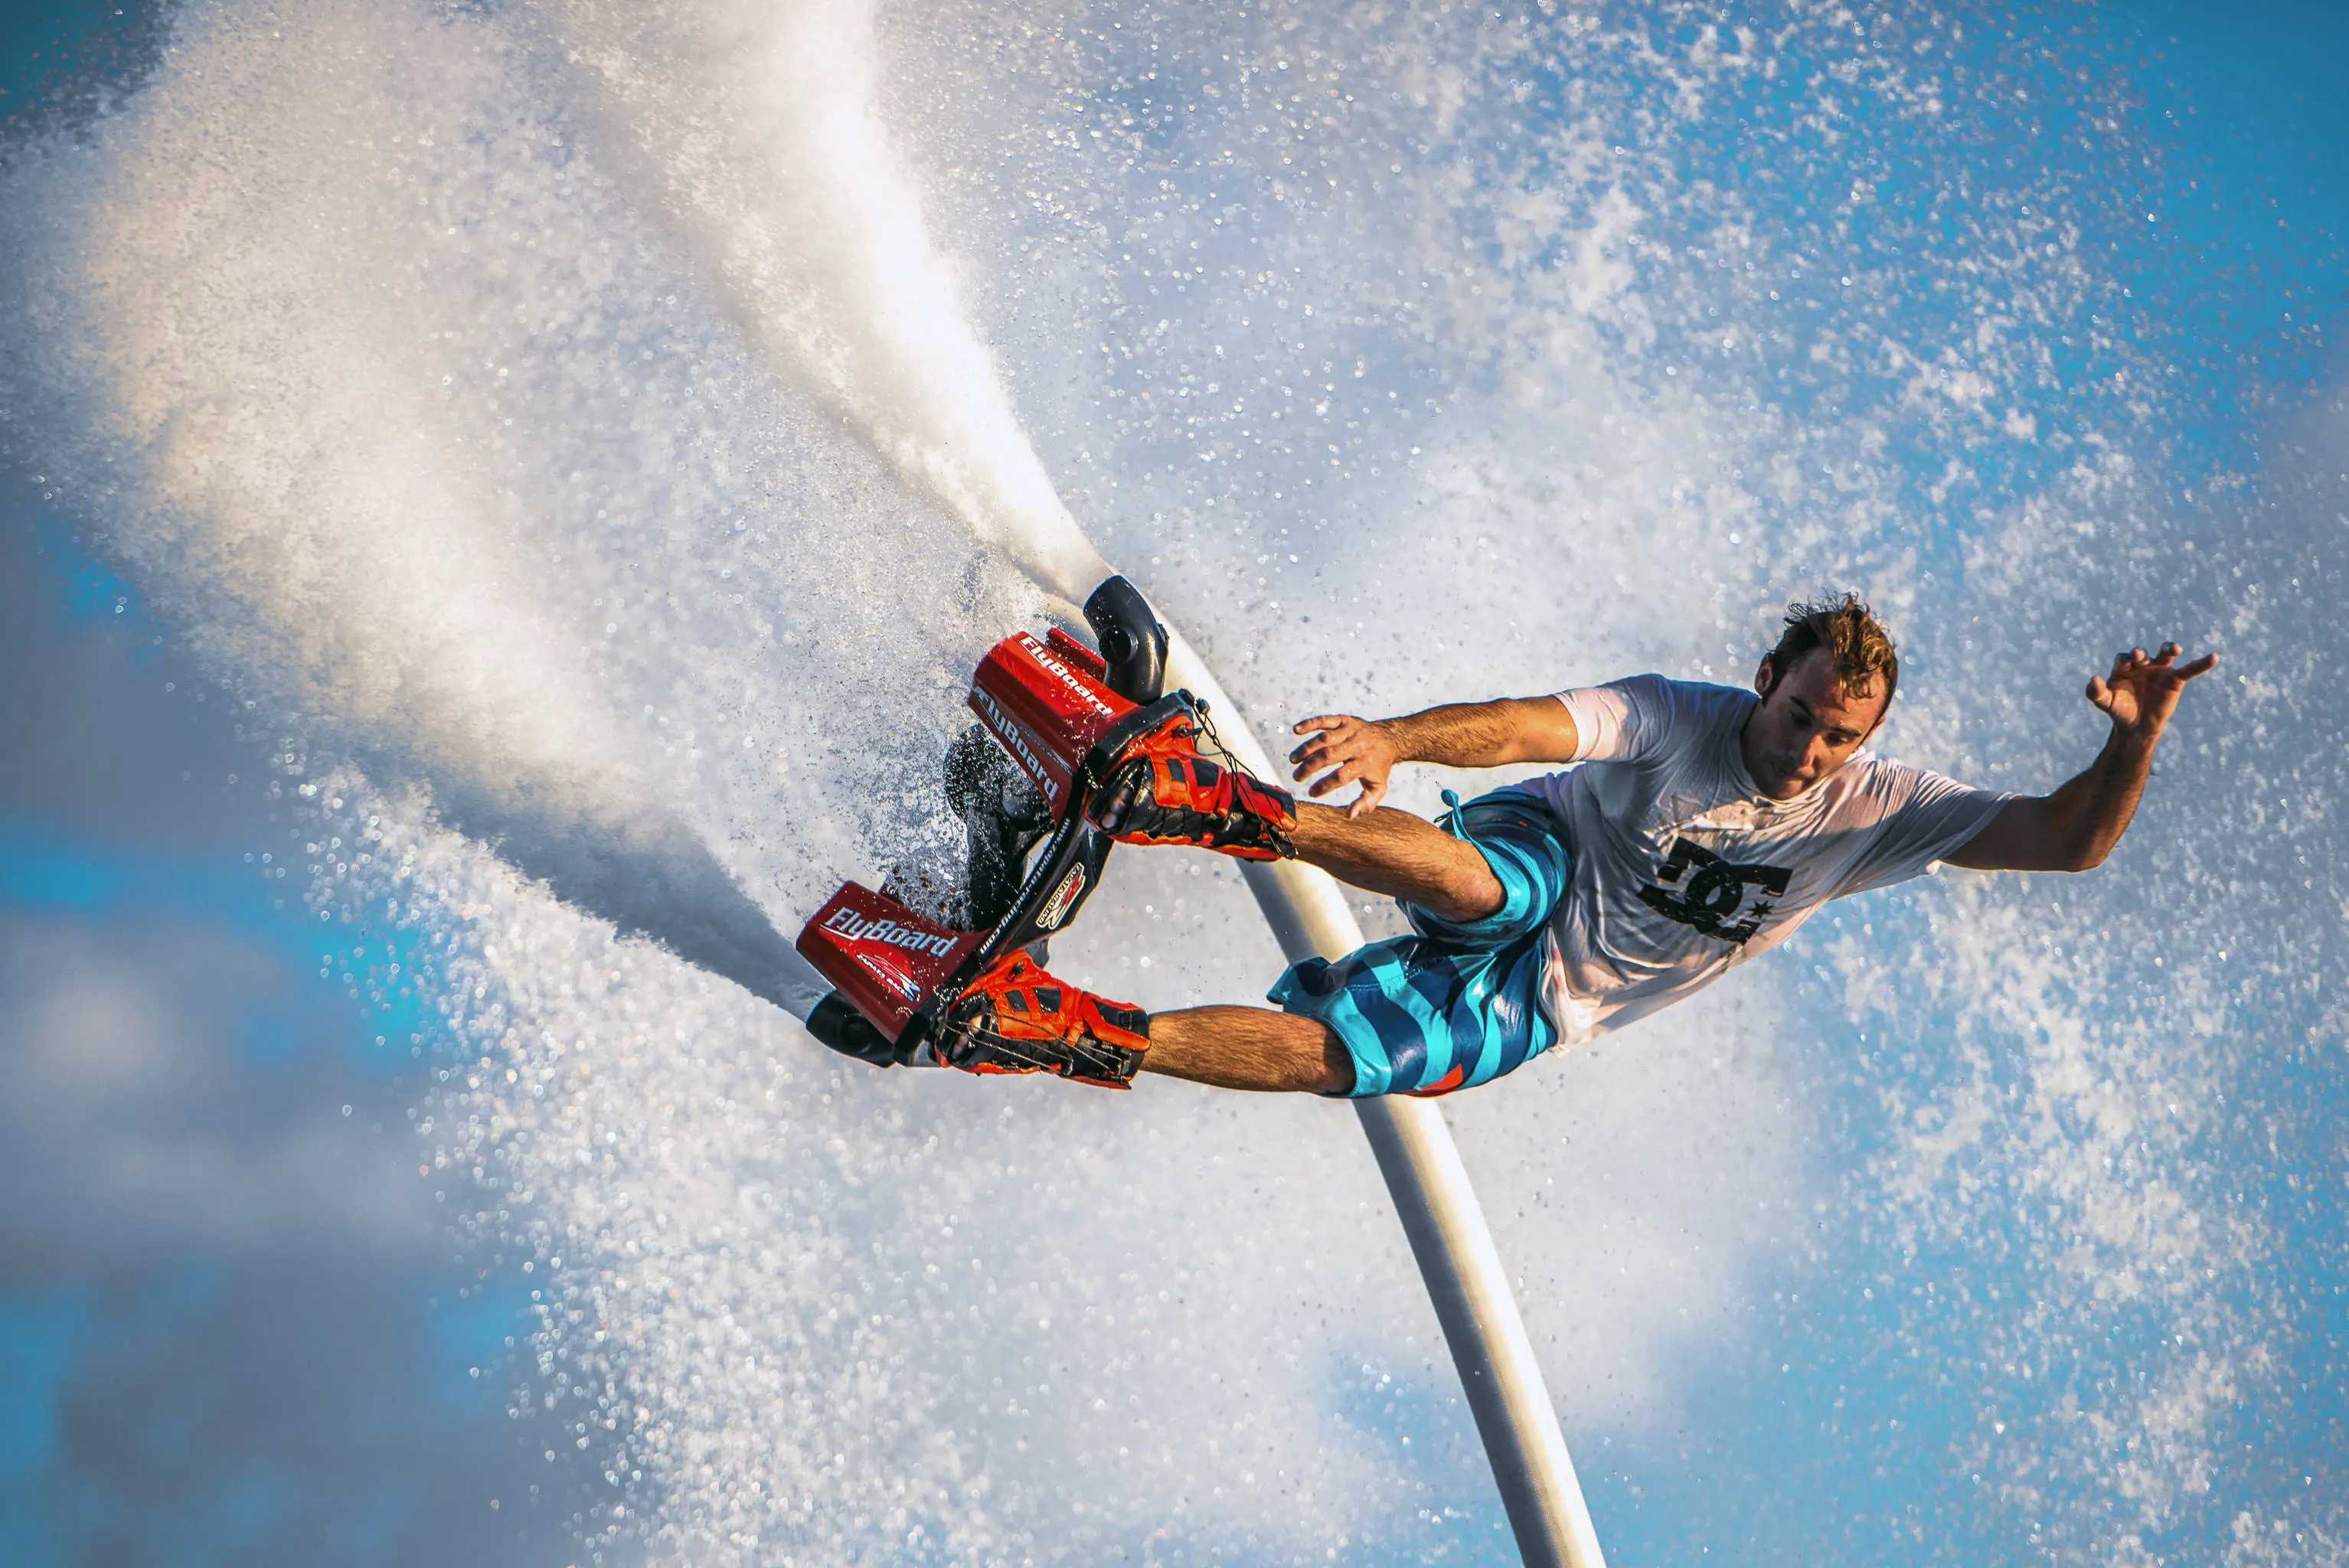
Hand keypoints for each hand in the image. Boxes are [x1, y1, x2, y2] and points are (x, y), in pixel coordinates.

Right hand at [1288, 714, 1400, 817]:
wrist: (1389, 739)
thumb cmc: (1379, 766)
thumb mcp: (1378, 787)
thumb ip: (1366, 803)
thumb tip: (1350, 815)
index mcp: (1365, 763)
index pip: (1342, 776)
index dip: (1324, 785)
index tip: (1312, 792)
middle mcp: (1357, 745)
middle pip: (1329, 756)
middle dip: (1310, 767)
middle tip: (1297, 777)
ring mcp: (1351, 731)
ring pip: (1324, 738)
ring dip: (1306, 749)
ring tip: (1293, 760)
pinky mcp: (1345, 720)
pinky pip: (1326, 720)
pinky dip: (1310, 723)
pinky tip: (1296, 730)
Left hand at [2087, 641, 2216, 743]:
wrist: (2136, 727)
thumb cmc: (2119, 711)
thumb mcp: (2105, 703)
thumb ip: (2096, 692)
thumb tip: (2093, 679)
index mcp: (2123, 668)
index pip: (2123, 659)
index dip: (2124, 660)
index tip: (2125, 665)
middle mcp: (2142, 665)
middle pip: (2143, 654)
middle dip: (2141, 654)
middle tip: (2140, 656)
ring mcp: (2159, 670)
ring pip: (2165, 655)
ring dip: (2169, 649)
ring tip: (2174, 649)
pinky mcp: (2175, 680)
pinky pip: (2190, 670)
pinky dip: (2201, 664)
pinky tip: (2213, 657)